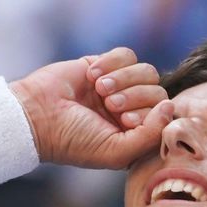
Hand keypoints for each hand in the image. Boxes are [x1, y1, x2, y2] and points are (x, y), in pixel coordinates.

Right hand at [10, 47, 173, 169]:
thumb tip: (170, 106)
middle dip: (135, 95)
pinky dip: (111, 63)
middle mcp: (131, 110)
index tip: (124, 121)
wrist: (36, 116)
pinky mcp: (105, 66)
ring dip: (123, 78)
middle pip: (158, 90)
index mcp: (137, 134)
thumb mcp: (117, 151)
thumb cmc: (74, 140)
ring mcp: (119, 87)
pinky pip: (127, 54)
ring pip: (146, 70)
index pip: (165, 115)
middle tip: (110, 104)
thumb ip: (150, 135)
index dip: (150, 113)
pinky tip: (91, 76)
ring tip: (99, 89)